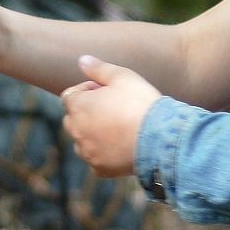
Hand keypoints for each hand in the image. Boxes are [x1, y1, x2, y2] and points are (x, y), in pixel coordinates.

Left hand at [61, 56, 159, 177]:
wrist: (160, 138)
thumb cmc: (140, 103)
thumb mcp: (122, 77)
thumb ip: (98, 68)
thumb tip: (82, 60)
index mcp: (78, 106)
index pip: (70, 96)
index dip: (87, 91)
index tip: (106, 92)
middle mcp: (76, 131)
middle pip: (73, 119)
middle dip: (87, 112)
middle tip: (112, 109)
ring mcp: (87, 152)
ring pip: (82, 141)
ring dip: (92, 134)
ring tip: (118, 128)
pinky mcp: (100, 169)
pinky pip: (95, 159)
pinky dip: (103, 153)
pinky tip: (121, 146)